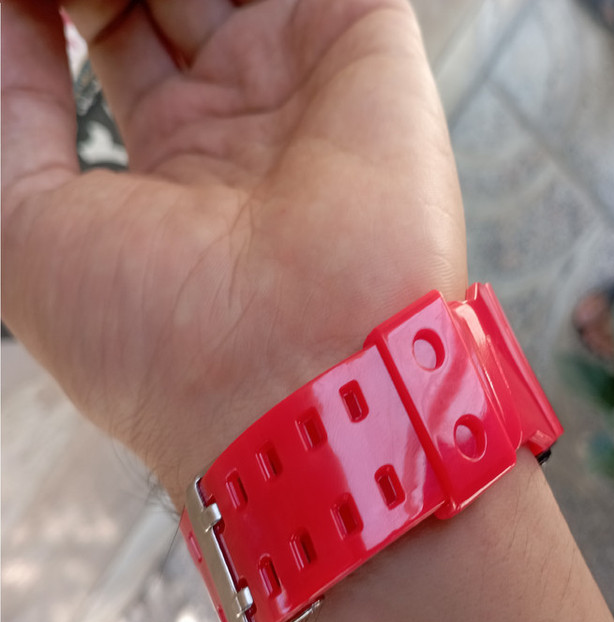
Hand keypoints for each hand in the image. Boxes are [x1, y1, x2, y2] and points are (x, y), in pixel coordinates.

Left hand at [2, 0, 466, 502]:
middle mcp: (243, 120)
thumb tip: (7, 25)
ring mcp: (306, 83)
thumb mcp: (28, 234)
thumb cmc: (165, 349)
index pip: (112, 31)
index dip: (55, 1)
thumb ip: (10, 113)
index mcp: (176, 163)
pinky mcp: (367, 48)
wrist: (294, 381)